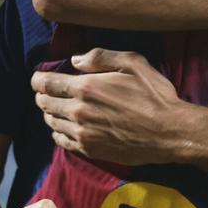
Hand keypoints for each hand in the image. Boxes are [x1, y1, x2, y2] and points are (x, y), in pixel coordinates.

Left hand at [31, 49, 184, 165]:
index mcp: (86, 88)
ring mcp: (83, 133)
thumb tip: (76, 60)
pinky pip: (62, 141)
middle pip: (45, 103)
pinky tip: (64, 128)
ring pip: (51, 122)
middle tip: (47, 92)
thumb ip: (101, 57)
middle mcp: (79, 111)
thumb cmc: (155, 95)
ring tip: (55, 108)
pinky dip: (58, 133)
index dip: (38, 80)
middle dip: (42, 95)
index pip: (47, 83)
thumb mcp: (133, 63)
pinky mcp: (90, 150)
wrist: (169, 132)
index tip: (38, 78)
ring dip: (50, 114)